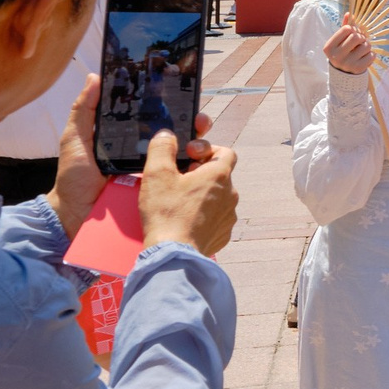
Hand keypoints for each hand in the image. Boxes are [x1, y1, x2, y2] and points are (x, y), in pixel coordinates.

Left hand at [51, 79, 216, 238]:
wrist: (75, 213)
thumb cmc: (73, 177)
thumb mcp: (75, 139)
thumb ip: (83, 109)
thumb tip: (94, 77)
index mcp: (129, 137)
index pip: (157, 118)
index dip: (173, 106)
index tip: (184, 96)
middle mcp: (147, 152)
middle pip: (178, 134)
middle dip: (194, 124)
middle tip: (199, 121)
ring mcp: (155, 172)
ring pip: (185, 155)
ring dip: (199, 146)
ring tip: (198, 144)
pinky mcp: (158, 190)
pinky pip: (180, 179)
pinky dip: (193, 171)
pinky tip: (198, 164)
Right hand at [137, 129, 237, 256]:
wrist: (173, 253)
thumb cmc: (166, 213)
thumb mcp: (157, 173)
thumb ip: (162, 147)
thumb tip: (167, 135)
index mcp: (220, 175)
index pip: (226, 152)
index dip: (208, 150)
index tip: (189, 157)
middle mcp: (231, 194)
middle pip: (220, 175)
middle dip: (200, 173)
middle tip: (178, 179)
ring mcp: (229, 215)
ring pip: (218, 197)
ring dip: (202, 195)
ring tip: (178, 201)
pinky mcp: (223, 233)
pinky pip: (216, 217)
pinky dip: (203, 215)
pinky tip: (184, 219)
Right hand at [324, 14, 374, 74]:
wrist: (344, 73)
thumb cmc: (343, 51)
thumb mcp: (340, 40)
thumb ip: (344, 27)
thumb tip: (349, 13)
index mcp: (329, 47)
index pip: (346, 29)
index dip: (353, 29)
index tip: (354, 33)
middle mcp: (336, 56)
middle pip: (356, 37)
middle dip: (361, 37)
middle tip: (360, 40)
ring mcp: (347, 64)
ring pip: (366, 45)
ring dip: (367, 45)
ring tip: (362, 50)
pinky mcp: (358, 69)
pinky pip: (372, 55)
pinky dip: (371, 54)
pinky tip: (364, 57)